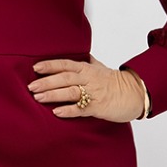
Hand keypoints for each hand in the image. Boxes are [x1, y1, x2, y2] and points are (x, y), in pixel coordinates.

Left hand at [27, 57, 145, 121]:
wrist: (135, 93)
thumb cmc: (116, 82)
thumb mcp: (100, 68)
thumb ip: (87, 63)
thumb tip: (79, 55)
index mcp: (87, 69)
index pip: (65, 64)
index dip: (50, 65)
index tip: (35, 68)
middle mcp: (89, 79)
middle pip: (64, 78)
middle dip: (46, 82)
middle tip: (31, 87)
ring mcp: (93, 93)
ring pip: (70, 92)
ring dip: (53, 94)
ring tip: (38, 98)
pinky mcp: (98, 107)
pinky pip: (81, 109)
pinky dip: (68, 110)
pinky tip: (56, 112)